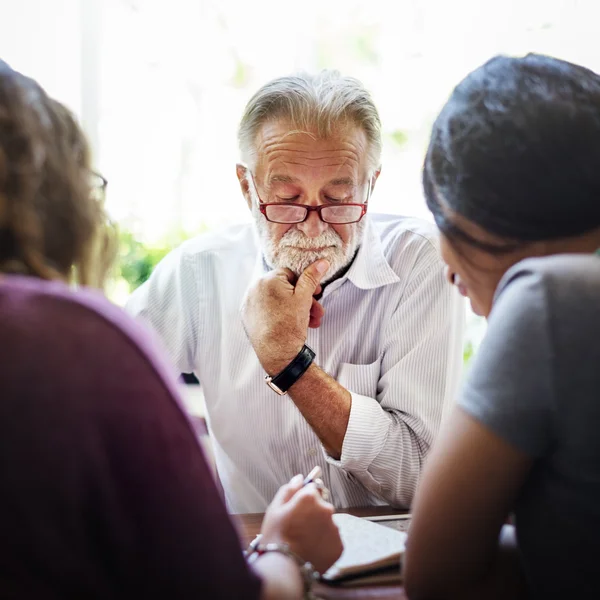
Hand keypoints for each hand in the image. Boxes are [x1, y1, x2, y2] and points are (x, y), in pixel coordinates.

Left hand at [241, 260, 328, 374]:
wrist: (277, 354)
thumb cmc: (289, 326)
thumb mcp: (305, 298)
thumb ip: (312, 277)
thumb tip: (321, 262)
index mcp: (267, 279)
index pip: (290, 274)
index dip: (306, 284)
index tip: (316, 293)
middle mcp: (254, 288)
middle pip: (284, 288)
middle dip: (303, 299)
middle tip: (315, 309)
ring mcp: (249, 303)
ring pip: (276, 300)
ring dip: (295, 308)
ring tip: (309, 321)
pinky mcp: (247, 316)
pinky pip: (267, 309)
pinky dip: (280, 314)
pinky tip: (293, 324)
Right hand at [261, 474, 342, 573]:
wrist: (284, 569)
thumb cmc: (276, 537)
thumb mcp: (275, 509)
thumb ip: (289, 490)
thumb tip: (300, 478)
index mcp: (310, 497)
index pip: (312, 488)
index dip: (303, 498)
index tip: (297, 508)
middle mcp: (326, 509)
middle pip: (321, 506)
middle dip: (312, 513)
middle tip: (298, 528)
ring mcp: (334, 528)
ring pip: (327, 523)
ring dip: (319, 528)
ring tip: (304, 541)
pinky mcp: (339, 545)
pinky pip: (332, 539)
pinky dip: (324, 543)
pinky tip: (312, 549)